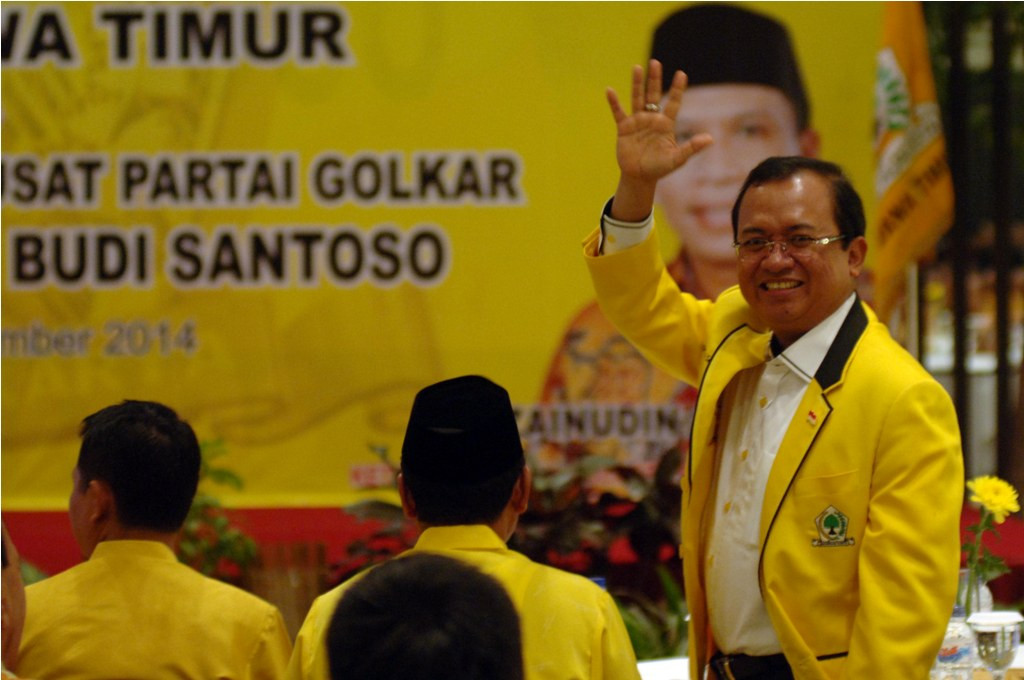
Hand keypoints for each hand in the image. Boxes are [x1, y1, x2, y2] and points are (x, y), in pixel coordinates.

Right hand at [606, 60, 712, 220]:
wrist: (639, 177)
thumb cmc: (660, 168)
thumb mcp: (677, 159)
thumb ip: (691, 148)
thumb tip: (710, 139)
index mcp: (666, 124)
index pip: (674, 102)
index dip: (677, 89)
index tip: (681, 74)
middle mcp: (652, 119)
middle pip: (653, 94)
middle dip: (655, 79)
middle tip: (655, 63)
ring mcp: (637, 121)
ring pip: (637, 98)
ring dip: (637, 84)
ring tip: (637, 68)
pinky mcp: (624, 128)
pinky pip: (619, 112)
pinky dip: (614, 102)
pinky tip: (610, 91)